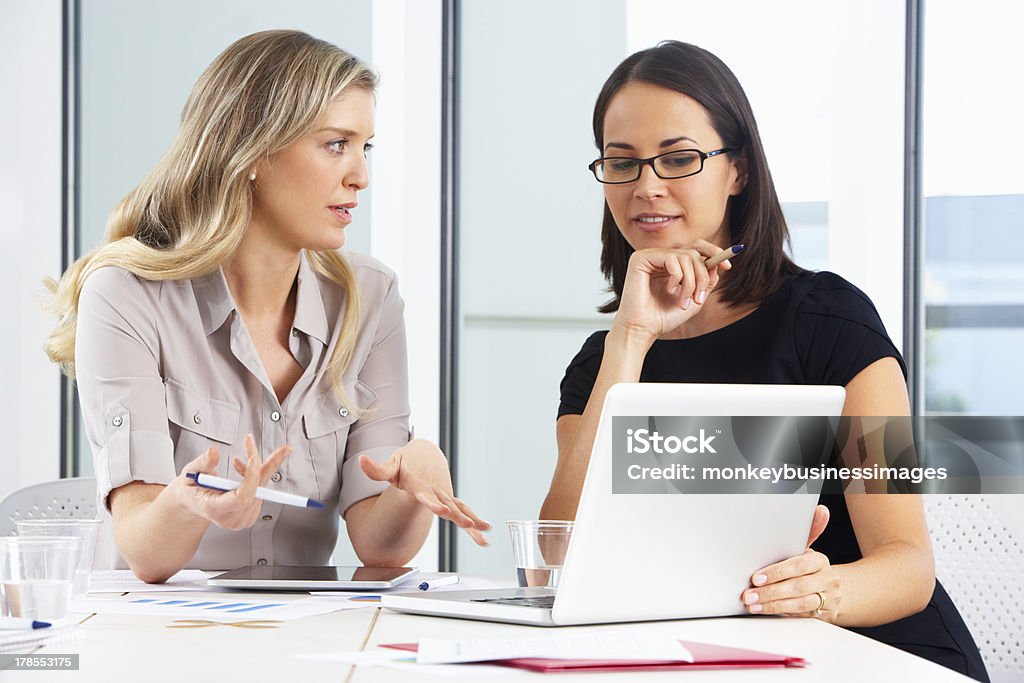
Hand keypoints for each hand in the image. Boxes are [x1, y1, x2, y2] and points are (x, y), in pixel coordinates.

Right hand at [170, 434, 290, 530]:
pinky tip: (242, 468)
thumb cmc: (190, 489)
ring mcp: (241, 519)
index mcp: (214, 509)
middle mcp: (230, 518)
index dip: (251, 477)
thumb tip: (214, 452)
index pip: (242, 498)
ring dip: (258, 468)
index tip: (253, 457)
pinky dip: (256, 476)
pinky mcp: (249, 515)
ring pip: (261, 489)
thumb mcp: (190, 472)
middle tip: (285, 449)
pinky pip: (260, 492)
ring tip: (246, 451)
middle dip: (268, 466)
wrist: (191, 503)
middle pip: (258, 492)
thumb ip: (202, 463)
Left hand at [358, 439, 491, 545]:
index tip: (439, 508)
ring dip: (472, 519)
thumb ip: (377, 469)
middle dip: (457, 515)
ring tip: (484, 530)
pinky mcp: (450, 498)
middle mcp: (436, 489)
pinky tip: (484, 537)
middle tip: (468, 524)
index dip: (432, 501)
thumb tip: (361, 461)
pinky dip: (475, 522)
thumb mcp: (391, 465)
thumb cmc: (407, 462)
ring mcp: (445, 494)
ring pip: (459, 508)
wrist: (426, 453)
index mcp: (420, 483)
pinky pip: (464, 510)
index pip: (425, 494)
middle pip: (447, 504)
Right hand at [612, 241, 733, 341]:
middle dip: (703, 274)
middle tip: (701, 296)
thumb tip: (717, 265)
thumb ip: (706, 281)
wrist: (643, 329)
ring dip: (691, 281)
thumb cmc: (663, 318)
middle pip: (694, 251)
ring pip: (686, 256)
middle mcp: (661, 258)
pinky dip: (677, 277)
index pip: (695, 249)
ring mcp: (650, 256)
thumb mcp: (694, 299)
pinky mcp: (641, 258)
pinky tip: (669, 290)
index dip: (714, 253)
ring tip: (684, 301)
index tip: (727, 266)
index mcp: (671, 266)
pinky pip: (672, 258)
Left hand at [741, 505, 841, 621]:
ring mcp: (828, 598)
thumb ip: (804, 533)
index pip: (799, 565)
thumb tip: (819, 508)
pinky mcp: (825, 615)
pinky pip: (801, 615)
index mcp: (819, 560)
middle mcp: (827, 579)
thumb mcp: (805, 550)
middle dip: (770, 592)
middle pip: (798, 587)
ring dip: (773, 606)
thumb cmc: (810, 568)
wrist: (835, 589)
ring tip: (753, 604)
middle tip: (749, 594)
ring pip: (800, 605)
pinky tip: (765, 610)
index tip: (757, 577)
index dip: (777, 572)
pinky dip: (781, 613)